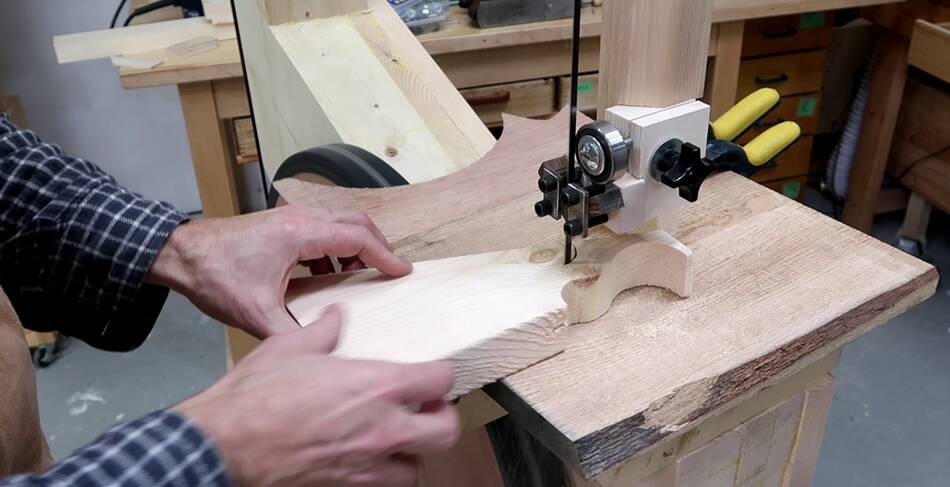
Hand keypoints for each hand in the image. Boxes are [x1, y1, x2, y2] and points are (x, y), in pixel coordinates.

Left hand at [147, 206, 411, 337]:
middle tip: (389, 271)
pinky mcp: (280, 225)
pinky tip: (326, 274)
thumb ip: (290, 333)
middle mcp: (299, 219)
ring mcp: (289, 219)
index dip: (385, 256)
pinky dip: (333, 248)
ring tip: (361, 275)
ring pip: (338, 224)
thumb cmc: (213, 274)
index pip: (358, 238)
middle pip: (355, 223)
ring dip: (354, 246)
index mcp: (300, 234)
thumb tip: (315, 353)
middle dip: (377, 246)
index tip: (403, 272)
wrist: (178, 253)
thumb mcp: (255, 312)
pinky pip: (320, 230)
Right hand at [175, 306, 459, 486]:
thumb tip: (335, 317)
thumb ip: (324, 331)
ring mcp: (365, 466)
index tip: (431, 375)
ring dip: (411, 453)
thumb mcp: (291, 347)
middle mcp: (382, 429)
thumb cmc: (253, 399)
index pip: (440, 380)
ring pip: (415, 469)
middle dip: (441, 419)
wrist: (221, 445)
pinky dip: (380, 476)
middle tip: (426, 410)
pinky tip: (364, 461)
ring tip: (396, 440)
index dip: (439, 375)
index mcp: (377, 387)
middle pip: (445, 431)